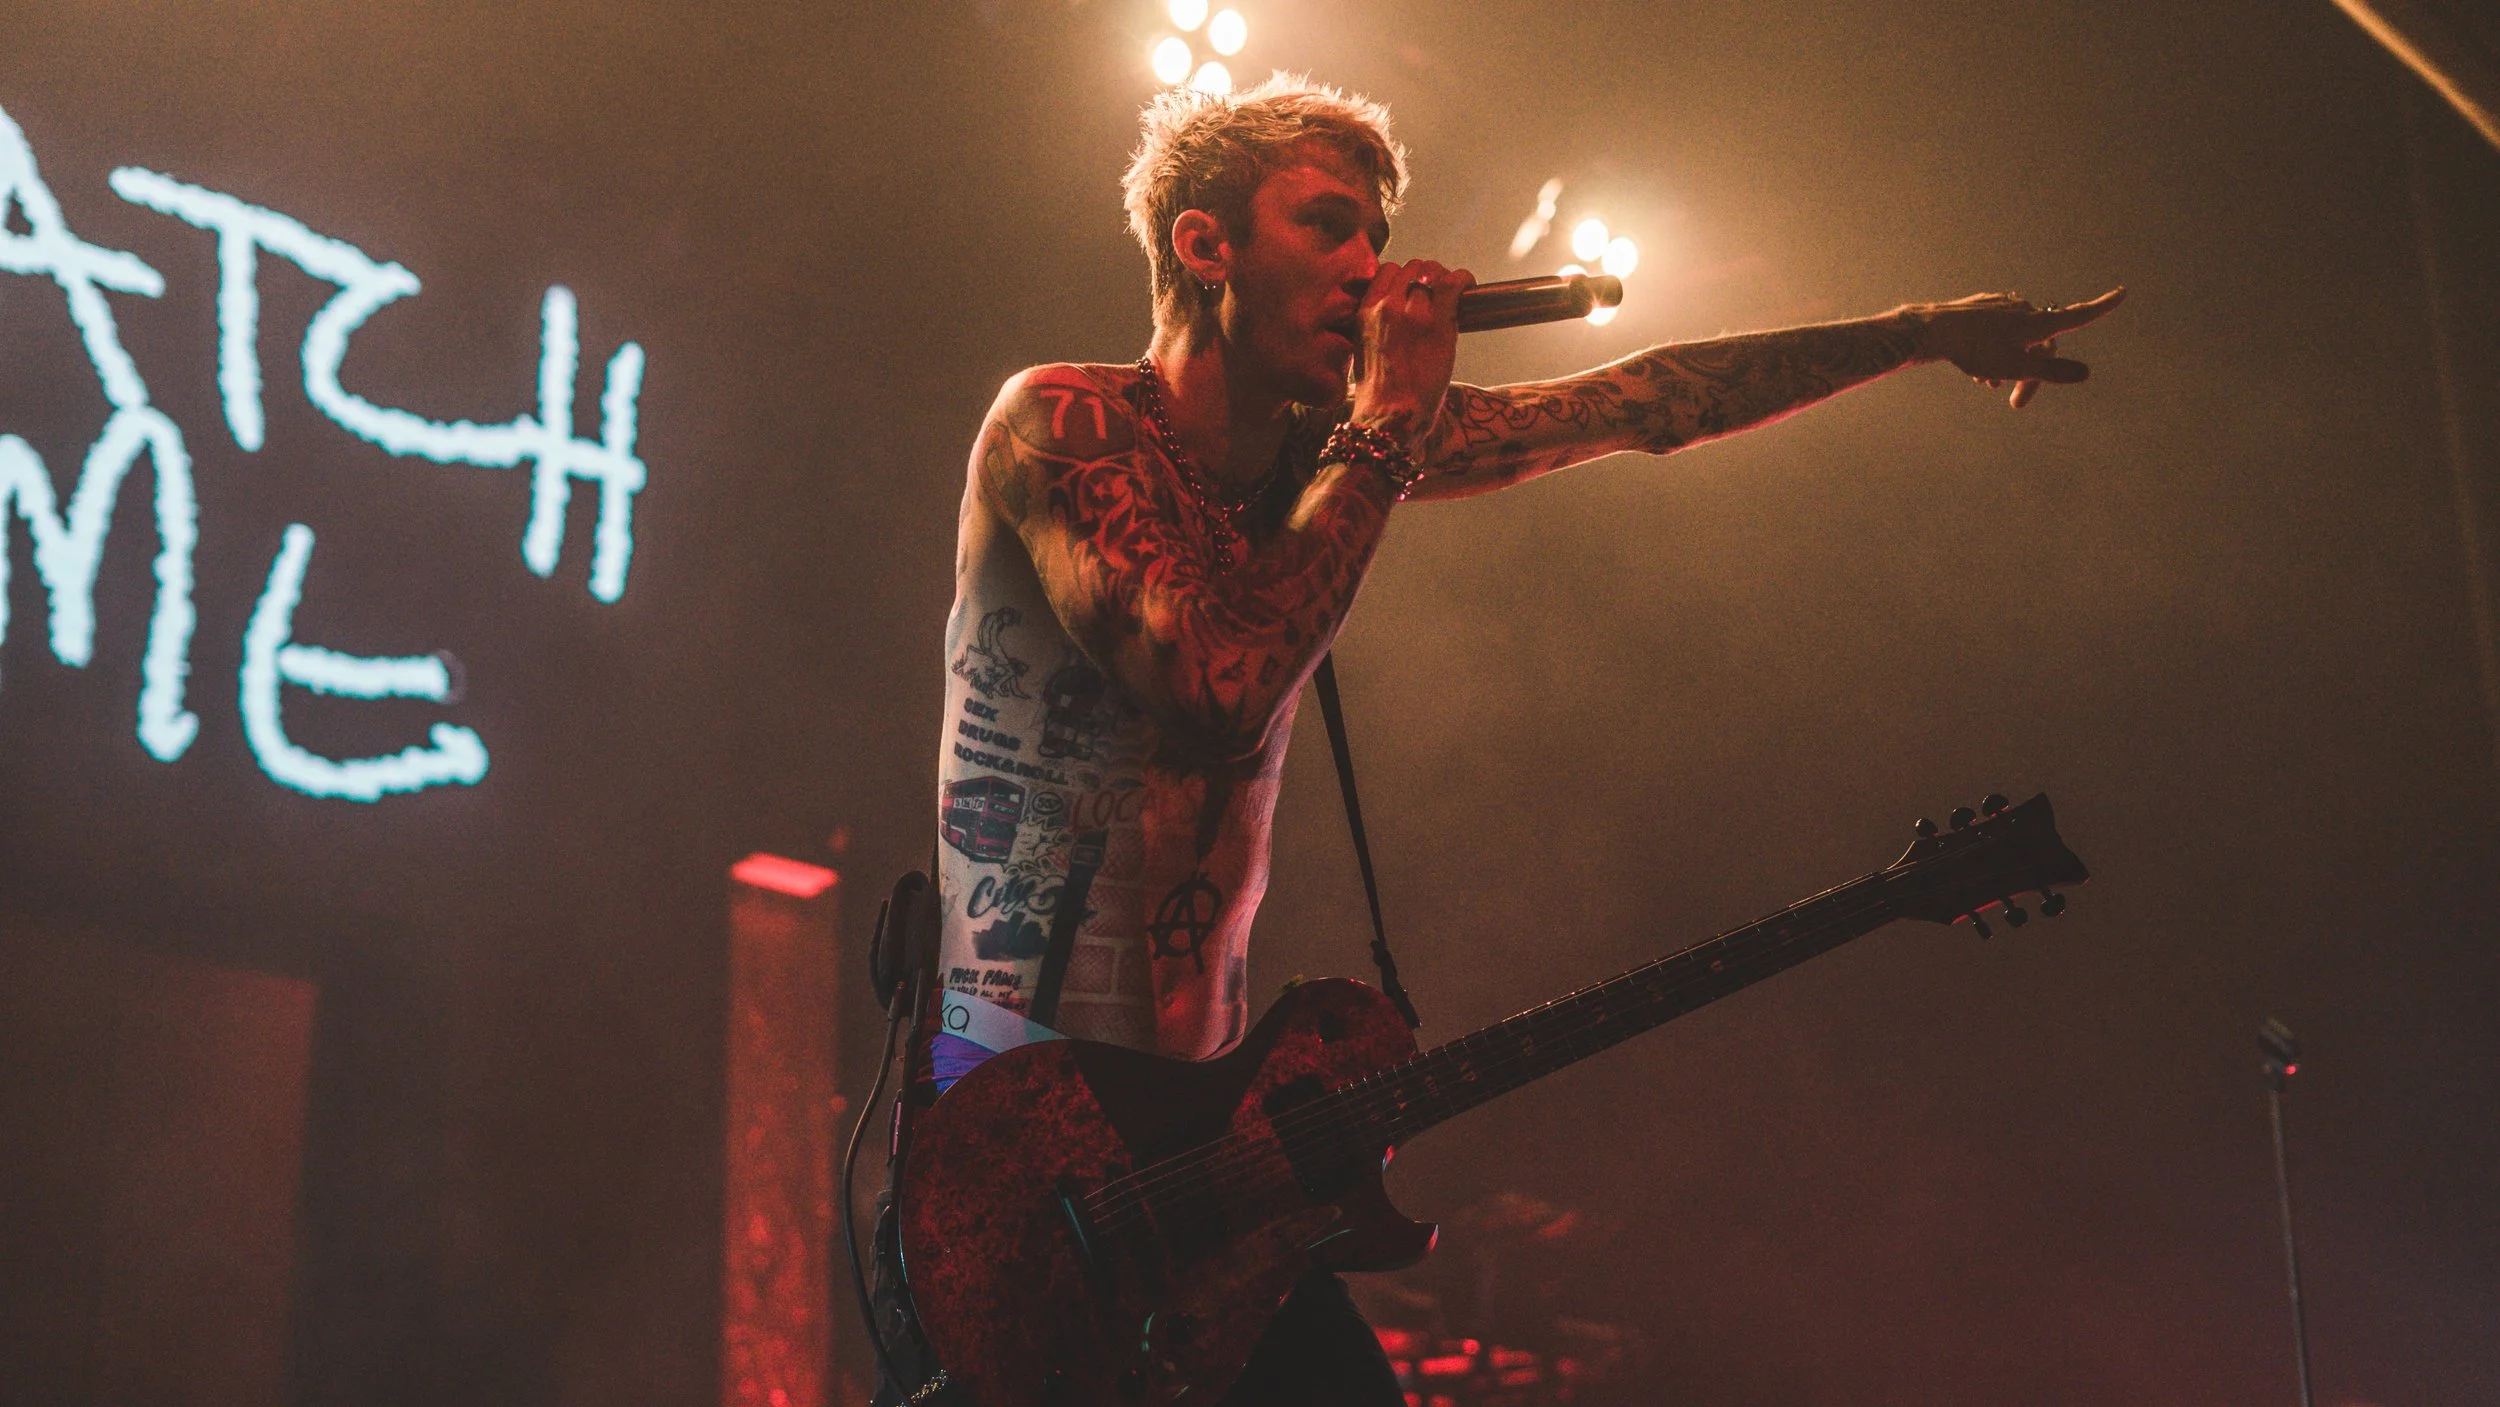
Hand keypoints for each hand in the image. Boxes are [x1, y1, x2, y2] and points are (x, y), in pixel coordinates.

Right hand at [1350, 259, 1473, 447]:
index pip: (1386, 271)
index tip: (1415, 288)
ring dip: (1445, 279)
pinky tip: (1469, 287)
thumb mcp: (1363, 353)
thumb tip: (1391, 323)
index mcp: (1364, 313)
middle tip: (1439, 292)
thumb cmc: (1378, 397)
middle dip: (1427, 276)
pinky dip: (1464, 280)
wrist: (1390, 419)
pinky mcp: (1437, 324)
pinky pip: (1454, 283)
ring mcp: (1413, 313)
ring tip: (1454, 292)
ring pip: (1432, 273)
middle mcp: (1386, 307)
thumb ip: (1374, 329)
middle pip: (1412, 269)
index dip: (1404, 276)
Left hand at [1914, 287, 2124, 408]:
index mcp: (2038, 322)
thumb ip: (2052, 372)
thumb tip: (2086, 372)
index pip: (2079, 315)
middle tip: (2016, 404)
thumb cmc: (1976, 351)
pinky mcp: (1983, 307)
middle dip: (2031, 373)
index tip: (2122, 292)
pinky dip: (1995, 352)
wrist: (1934, 330)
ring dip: (2009, 364)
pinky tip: (1977, 369)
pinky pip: (1998, 331)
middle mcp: (2025, 309)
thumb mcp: (2017, 367)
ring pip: (2017, 339)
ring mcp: (2003, 306)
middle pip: (2041, 343)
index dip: (2102, 307)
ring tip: (1989, 384)